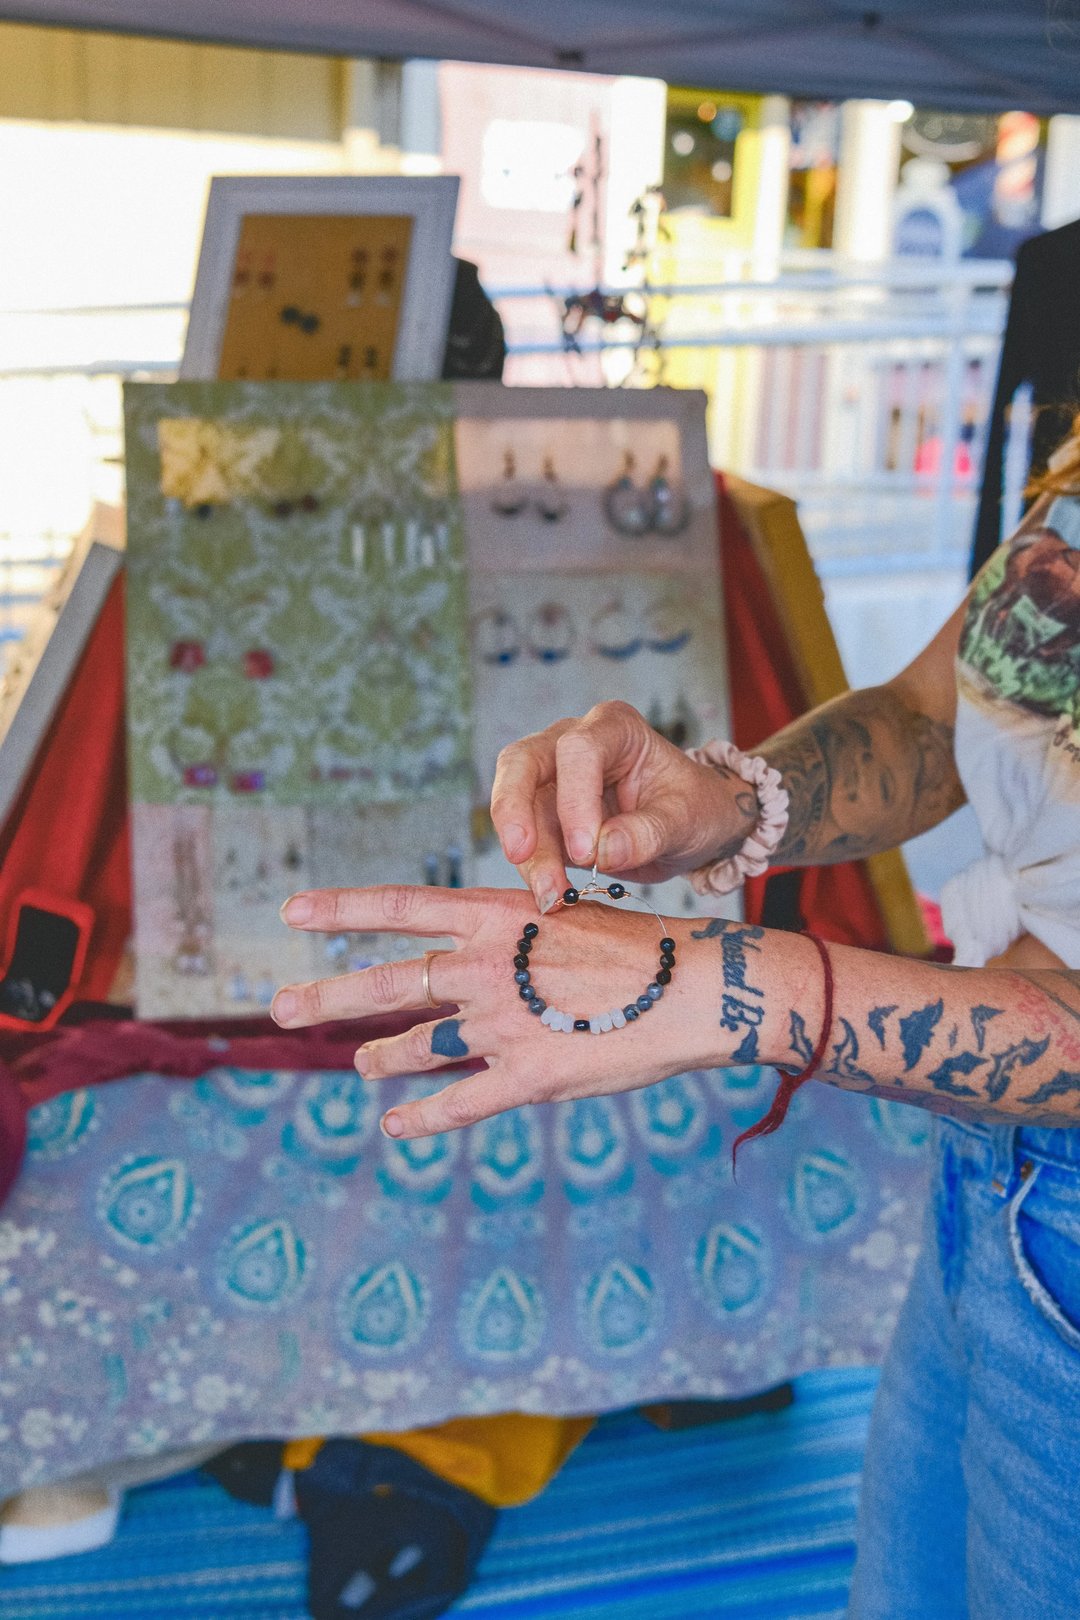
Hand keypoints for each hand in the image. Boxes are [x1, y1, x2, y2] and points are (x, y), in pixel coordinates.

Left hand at [271, 883, 721, 1138]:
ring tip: (359, 1066)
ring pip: (418, 1046)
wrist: (696, 987)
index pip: (400, 906)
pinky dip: (423, 1118)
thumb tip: (460, 961)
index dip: (341, 908)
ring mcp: (503, 1024)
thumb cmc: (637, 948)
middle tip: (279, 1007)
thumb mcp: (562, 919)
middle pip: (388, 982)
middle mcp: (486, 966)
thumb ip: (505, 942)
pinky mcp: (529, 1077)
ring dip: (382, 1057)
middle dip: (328, 995)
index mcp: (495, 915)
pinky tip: (397, 1127)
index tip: (289, 912)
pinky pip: (460, 1103)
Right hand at [490, 700, 756, 910]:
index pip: (578, 750)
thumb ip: (648, 832)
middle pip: (522, 762)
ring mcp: (553, 776)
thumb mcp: (687, 820)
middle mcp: (574, 742)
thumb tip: (604, 851)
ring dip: (527, 853)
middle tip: (521, 855)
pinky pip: (525, 837)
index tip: (586, 851)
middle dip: (515, 810)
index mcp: (615, 728)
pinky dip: (532, 866)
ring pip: (516, 804)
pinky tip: (549, 893)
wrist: (689, 828)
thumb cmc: (695, 808)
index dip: (574, 799)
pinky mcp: (544, 813)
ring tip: (550, 896)